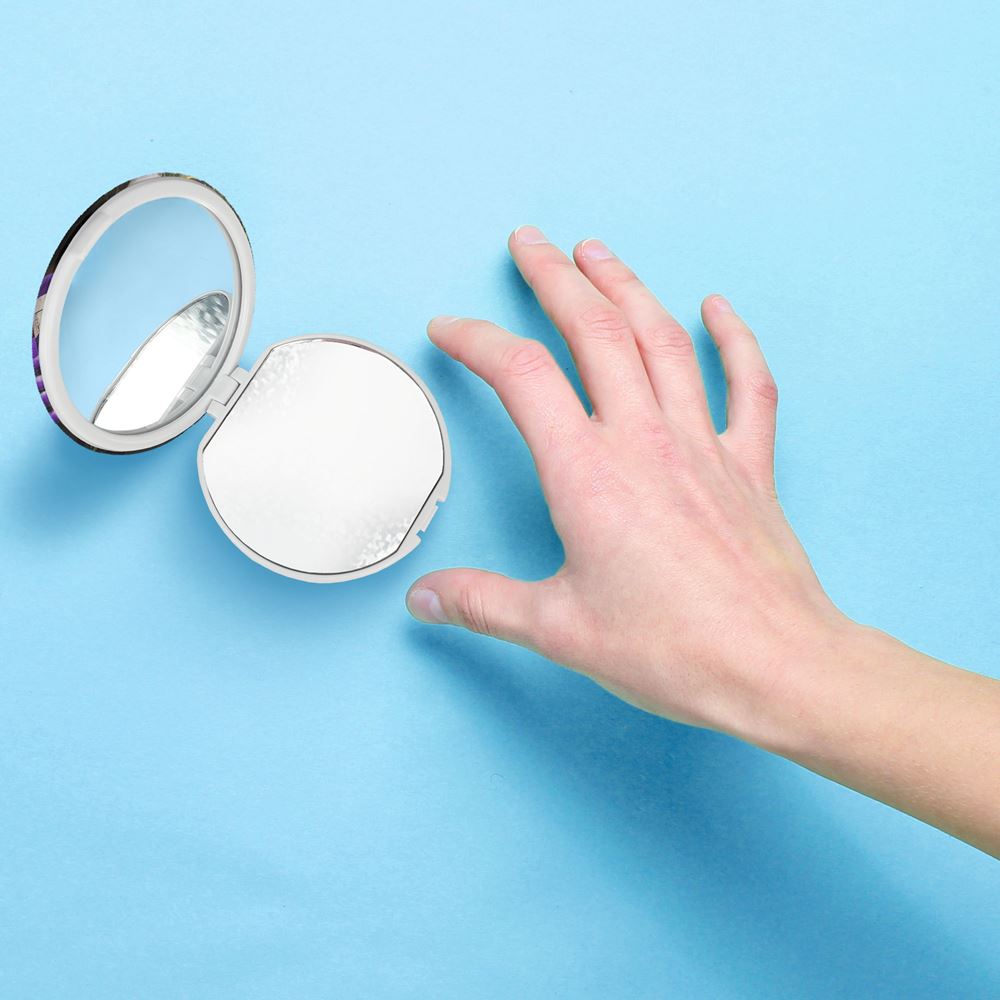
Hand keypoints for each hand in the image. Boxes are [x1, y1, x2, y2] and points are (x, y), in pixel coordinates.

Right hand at [406, 226, 850, 738]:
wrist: (774, 667)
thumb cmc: (672, 651)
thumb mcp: (558, 630)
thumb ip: (483, 603)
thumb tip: (425, 598)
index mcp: (587, 475)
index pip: (522, 376)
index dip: (477, 340)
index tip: (448, 328)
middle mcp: (643, 441)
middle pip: (595, 331)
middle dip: (555, 278)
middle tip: (529, 242)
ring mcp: (702, 445)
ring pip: (662, 340)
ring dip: (627, 288)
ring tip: (598, 252)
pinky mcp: (748, 464)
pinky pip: (748, 384)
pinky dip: (735, 339)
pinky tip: (718, 307)